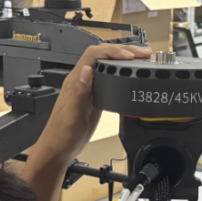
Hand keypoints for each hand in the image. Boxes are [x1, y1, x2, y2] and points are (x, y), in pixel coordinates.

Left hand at [30, 44, 150, 166]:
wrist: (58, 150)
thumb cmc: (60, 135)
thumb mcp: (71, 114)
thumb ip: (79, 91)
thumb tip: (86, 69)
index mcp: (75, 82)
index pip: (93, 55)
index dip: (112, 52)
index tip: (129, 56)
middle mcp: (82, 82)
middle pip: (102, 56)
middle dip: (123, 50)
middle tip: (142, 53)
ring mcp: (89, 89)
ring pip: (107, 65)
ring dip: (124, 59)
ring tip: (141, 59)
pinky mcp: (95, 98)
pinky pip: (109, 79)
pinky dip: (122, 73)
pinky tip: (131, 75)